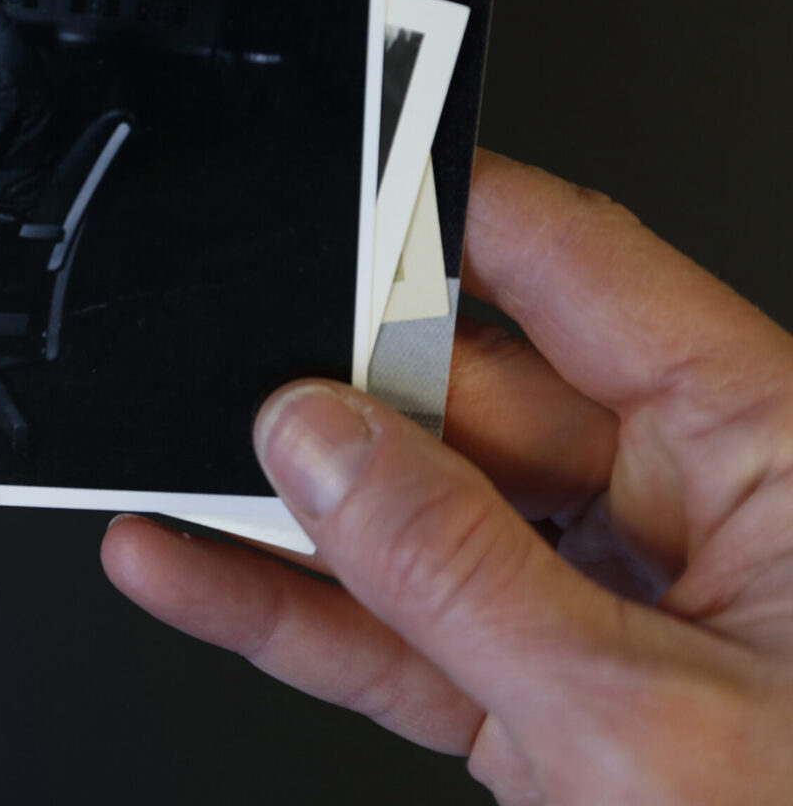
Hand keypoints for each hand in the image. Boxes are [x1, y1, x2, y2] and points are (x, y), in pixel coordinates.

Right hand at [103, 151, 792, 803]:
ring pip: (412, 521)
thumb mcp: (638, 714)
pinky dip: (291, 610)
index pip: (581, 273)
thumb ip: (455, 567)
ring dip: (284, 512)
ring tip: (160, 471)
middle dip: (338, 391)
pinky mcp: (538, 698)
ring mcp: (600, 609)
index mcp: (768, 448)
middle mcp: (685, 510)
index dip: (453, 214)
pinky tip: (189, 569)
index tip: (336, 180)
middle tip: (219, 375)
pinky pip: (393, 630)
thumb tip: (317, 442)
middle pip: (468, 399)